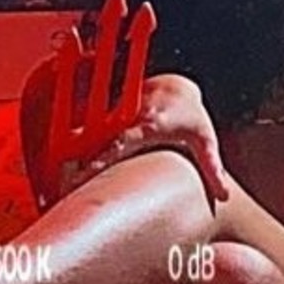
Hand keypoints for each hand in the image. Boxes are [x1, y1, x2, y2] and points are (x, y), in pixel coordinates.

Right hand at [59, 73, 229, 203]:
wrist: (177, 88)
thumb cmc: (189, 117)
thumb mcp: (205, 139)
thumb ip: (213, 167)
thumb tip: (224, 195)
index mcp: (149, 125)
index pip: (120, 144)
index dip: (102, 159)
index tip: (83, 175)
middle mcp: (128, 118)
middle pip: (97, 139)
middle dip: (79, 160)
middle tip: (63, 185)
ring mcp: (116, 114)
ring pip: (89, 131)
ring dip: (72, 151)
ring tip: (58, 179)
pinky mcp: (109, 114)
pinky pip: (89, 124)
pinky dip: (75, 140)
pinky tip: (62, 164)